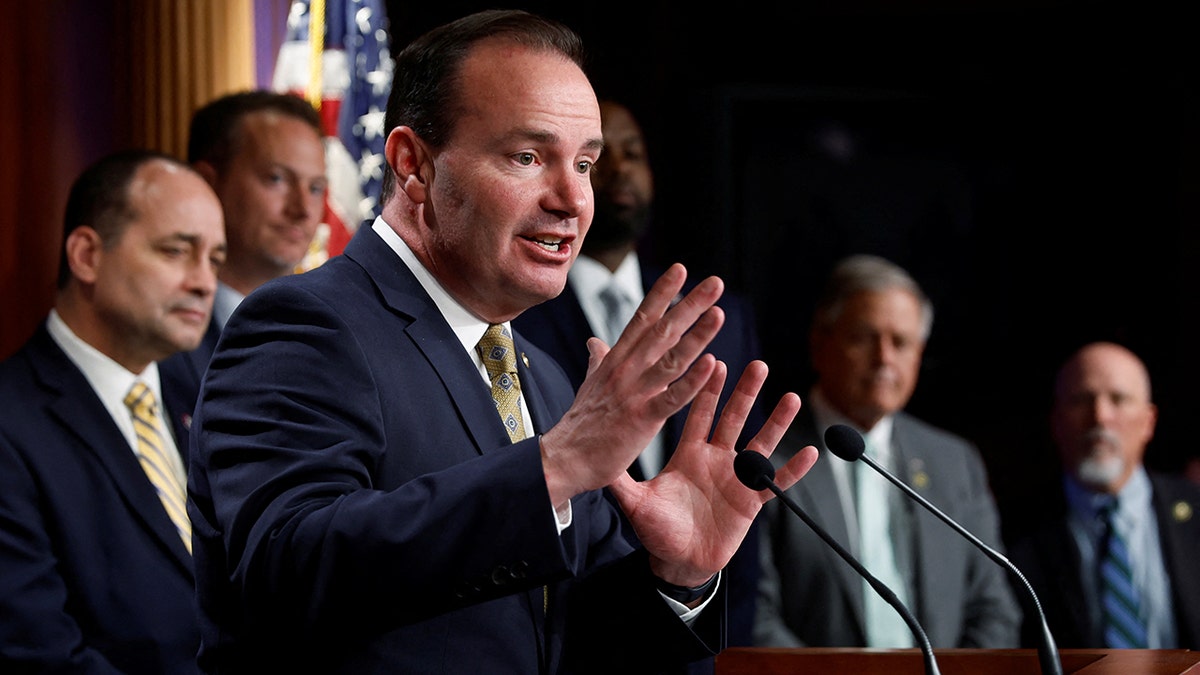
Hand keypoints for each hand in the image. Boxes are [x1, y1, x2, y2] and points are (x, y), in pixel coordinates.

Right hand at [539, 264, 724, 505]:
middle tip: (715, 283)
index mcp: (616, 359)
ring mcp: (634, 393)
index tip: (681, 269)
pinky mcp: (641, 419)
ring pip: (671, 359)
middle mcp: (626, 370)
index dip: (662, 292)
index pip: (642, 318)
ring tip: (719, 313)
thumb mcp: (589, 384)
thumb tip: (594, 341)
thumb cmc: (581, 424)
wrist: (563, 459)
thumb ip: (597, 360)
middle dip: (690, 305)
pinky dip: (691, 381)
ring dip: (697, 335)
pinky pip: (671, 398)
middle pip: (662, 330)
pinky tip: (711, 364)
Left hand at [609, 359, 817, 586]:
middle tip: (758, 365)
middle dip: (745, 392)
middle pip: (734, 419)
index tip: (715, 361)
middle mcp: (715, 460)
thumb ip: (621, 480)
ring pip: (760, 444)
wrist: (679, 561)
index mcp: (689, 454)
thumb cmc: (657, 530)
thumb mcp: (636, 503)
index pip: (699, 414)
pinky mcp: (751, 501)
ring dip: (776, 421)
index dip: (707, 390)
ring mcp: (736, 479)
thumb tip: (595, 456)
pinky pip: (776, 483)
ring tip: (790, 397)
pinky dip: (792, 470)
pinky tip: (810, 453)